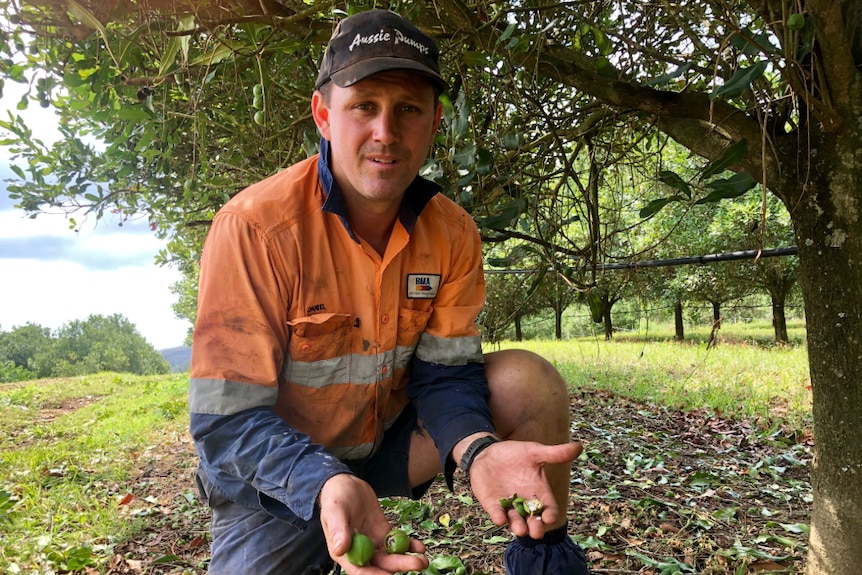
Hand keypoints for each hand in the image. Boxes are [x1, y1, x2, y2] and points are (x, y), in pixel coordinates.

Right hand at [318, 474, 428, 573]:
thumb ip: (338, 530)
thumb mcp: (335, 510)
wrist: (346, 482)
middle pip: (380, 565)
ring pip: (391, 556)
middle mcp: (359, 551)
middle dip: (399, 566)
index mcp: (344, 552)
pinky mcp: (382, 533)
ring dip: (407, 559)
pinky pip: (396, 542)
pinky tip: (419, 546)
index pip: (359, 570)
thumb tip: (340, 550)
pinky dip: (408, 545)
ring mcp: (372, 542)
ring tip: (423, 559)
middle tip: (418, 563)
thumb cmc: (335, 496)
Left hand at [467, 440, 582, 538]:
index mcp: (539, 492)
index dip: (550, 514)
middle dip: (535, 528)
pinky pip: (497, 513)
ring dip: (518, 526)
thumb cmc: (516, 454)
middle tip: (536, 532)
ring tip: (520, 530)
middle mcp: (525, 502)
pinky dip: (498, 517)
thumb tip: (579, 446)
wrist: (489, 451)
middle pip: (533, 521)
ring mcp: (508, 505)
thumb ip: (555, 453)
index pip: (548, 508)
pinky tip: (500, 519)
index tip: (550, 517)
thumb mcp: (535, 452)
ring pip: (515, 521)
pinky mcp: (492, 504)